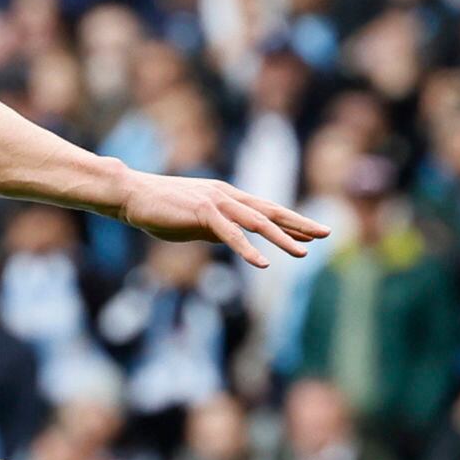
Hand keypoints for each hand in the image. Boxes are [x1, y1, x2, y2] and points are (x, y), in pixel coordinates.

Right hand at [120, 176, 331, 265]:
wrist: (133, 195)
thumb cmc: (161, 209)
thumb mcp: (197, 222)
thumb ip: (218, 229)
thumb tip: (235, 241)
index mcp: (228, 197)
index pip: (267, 209)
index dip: (292, 221)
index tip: (313, 232)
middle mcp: (228, 196)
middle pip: (271, 211)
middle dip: (300, 223)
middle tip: (326, 233)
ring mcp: (216, 202)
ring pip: (257, 222)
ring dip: (282, 238)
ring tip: (303, 253)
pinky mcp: (202, 213)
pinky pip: (230, 234)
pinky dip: (248, 249)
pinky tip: (262, 263)